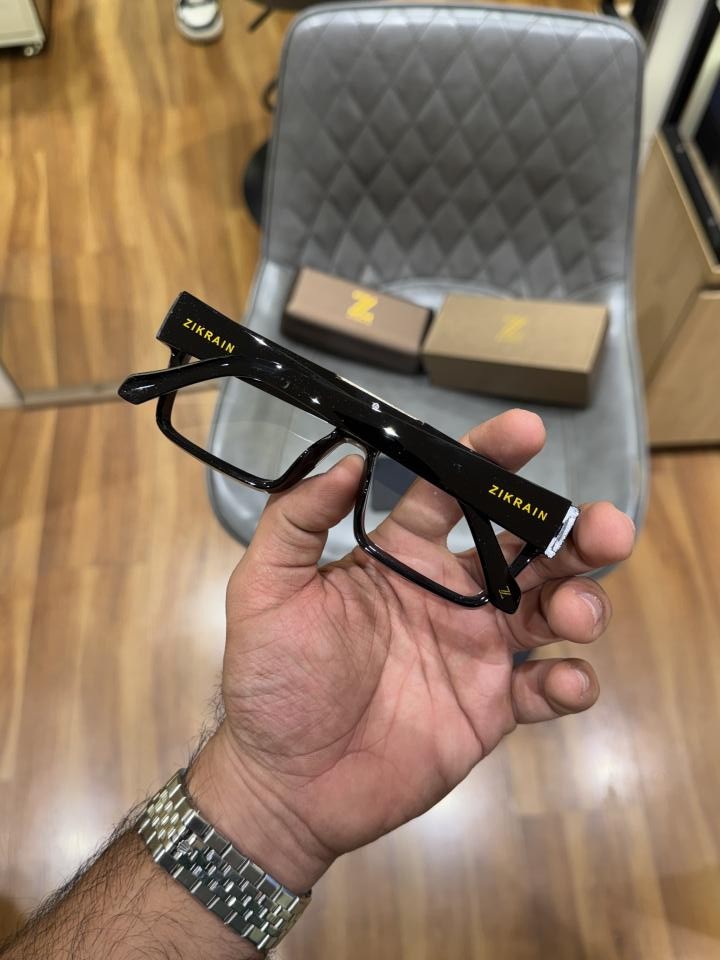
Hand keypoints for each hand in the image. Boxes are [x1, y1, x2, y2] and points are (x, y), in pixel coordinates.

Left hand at [188, 410, 633, 893]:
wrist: (286, 783)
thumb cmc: (271, 680)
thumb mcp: (265, 589)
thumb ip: (296, 521)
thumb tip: (347, 460)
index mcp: (402, 556)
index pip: (454, 491)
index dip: (490, 457)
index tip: (527, 430)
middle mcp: (450, 593)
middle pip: (526, 548)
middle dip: (570, 531)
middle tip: (609, 527)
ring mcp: (475, 651)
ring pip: (550, 608)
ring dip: (581, 599)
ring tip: (575, 611)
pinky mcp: (492, 708)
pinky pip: (545, 687)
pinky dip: (570, 681)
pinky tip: (563, 681)